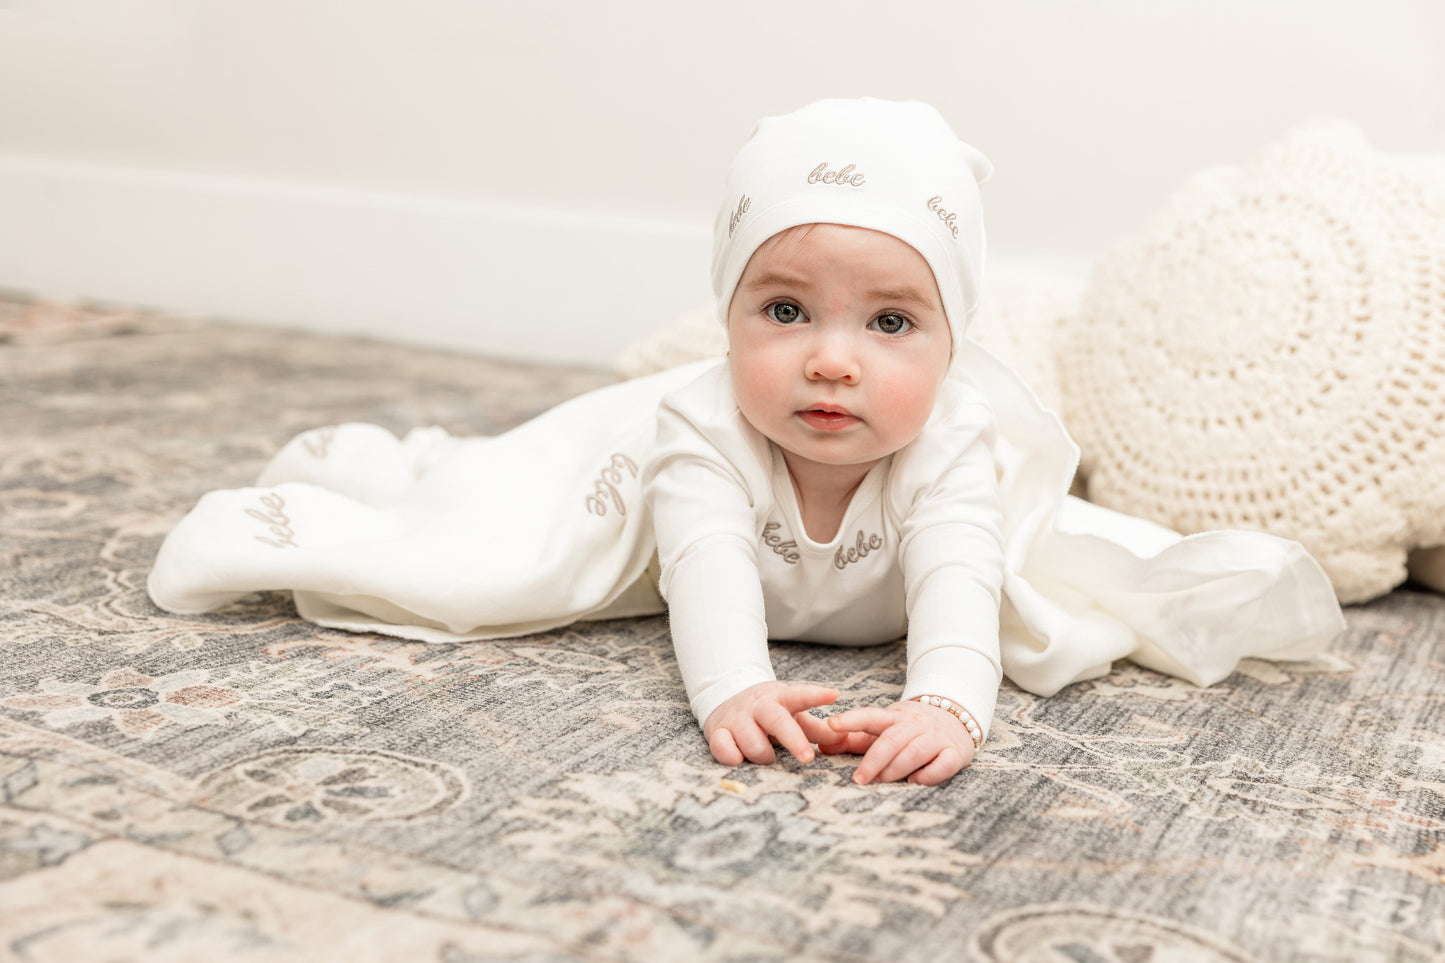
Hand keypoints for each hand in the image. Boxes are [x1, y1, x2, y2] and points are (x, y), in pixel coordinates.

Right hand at [703, 682, 838, 766]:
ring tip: (765, 755)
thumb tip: (844, 737)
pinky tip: (739, 758)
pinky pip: (723, 748)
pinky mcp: (716, 731)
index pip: (800, 695)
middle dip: (793, 740)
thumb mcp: (792, 713)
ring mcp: (736, 718)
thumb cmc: (768, 712)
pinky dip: (732, 757)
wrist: (724, 698)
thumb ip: (817, 728)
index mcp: (780, 698)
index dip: (816, 695)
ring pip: (752, 742)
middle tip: (808, 758)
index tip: (834, 695)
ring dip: (763, 755)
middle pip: (776, 720)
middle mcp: (757, 705)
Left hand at [821, 699, 976, 785]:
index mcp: (894, 717)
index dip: (851, 720)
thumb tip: (823, 745)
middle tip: (858, 779)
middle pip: (891, 739)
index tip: (830, 725)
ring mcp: (936, 738)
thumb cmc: (912, 728)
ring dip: (895, 769)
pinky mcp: (955, 753)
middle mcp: (915, 725)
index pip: (870, 716)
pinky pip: (943, 764)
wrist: (958, 718)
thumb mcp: (885, 727)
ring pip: (914, 752)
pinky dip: (928, 775)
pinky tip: (915, 782)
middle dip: (873, 760)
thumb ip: (856, 739)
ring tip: (880, 782)